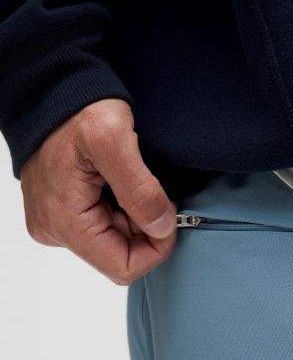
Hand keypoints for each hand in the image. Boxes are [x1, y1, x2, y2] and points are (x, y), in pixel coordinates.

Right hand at [20, 98, 176, 284]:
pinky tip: (123, 186)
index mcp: (65, 221)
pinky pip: (104, 228)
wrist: (55, 92)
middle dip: (147, 231)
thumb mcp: (113, 141)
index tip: (169, 218)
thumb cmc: (77, 110)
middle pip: (120, 256)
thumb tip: (162, 228)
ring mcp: (59, 223)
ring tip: (135, 183)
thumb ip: (140, 190)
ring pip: (115, 243)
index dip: (156, 250)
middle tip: (154, 193)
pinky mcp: (65, 213)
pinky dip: (124, 212)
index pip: (122, 267)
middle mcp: (56, 230)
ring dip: (137, 219)